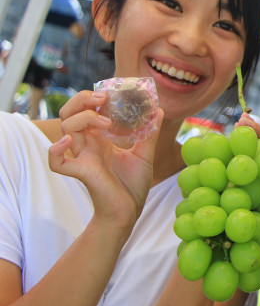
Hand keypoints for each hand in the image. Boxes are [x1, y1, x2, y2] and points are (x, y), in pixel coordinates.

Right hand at [47, 90, 162, 229]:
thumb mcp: (145, 154)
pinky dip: (55, 151)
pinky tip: (68, 142)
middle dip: (81, 101)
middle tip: (102, 99)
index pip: (85, 110)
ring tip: (105, 122)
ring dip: (82, 119)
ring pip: (65, 129)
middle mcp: (88, 145)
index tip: (109, 93)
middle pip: (69, 113)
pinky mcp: (82, 173)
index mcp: (100, 138)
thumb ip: (150, 132)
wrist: (129, 212)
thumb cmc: (132, 185)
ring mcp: (83, 158)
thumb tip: (158, 110)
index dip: (91, 97)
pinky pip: (57, 163)